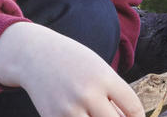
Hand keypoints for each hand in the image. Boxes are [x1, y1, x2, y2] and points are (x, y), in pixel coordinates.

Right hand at [0, 22, 144, 116]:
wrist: (34, 56)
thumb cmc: (73, 62)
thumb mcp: (98, 69)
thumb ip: (114, 94)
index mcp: (103, 78)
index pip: (133, 108)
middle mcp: (87, 94)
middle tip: (112, 114)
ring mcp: (68, 109)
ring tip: (95, 113)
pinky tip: (82, 114)